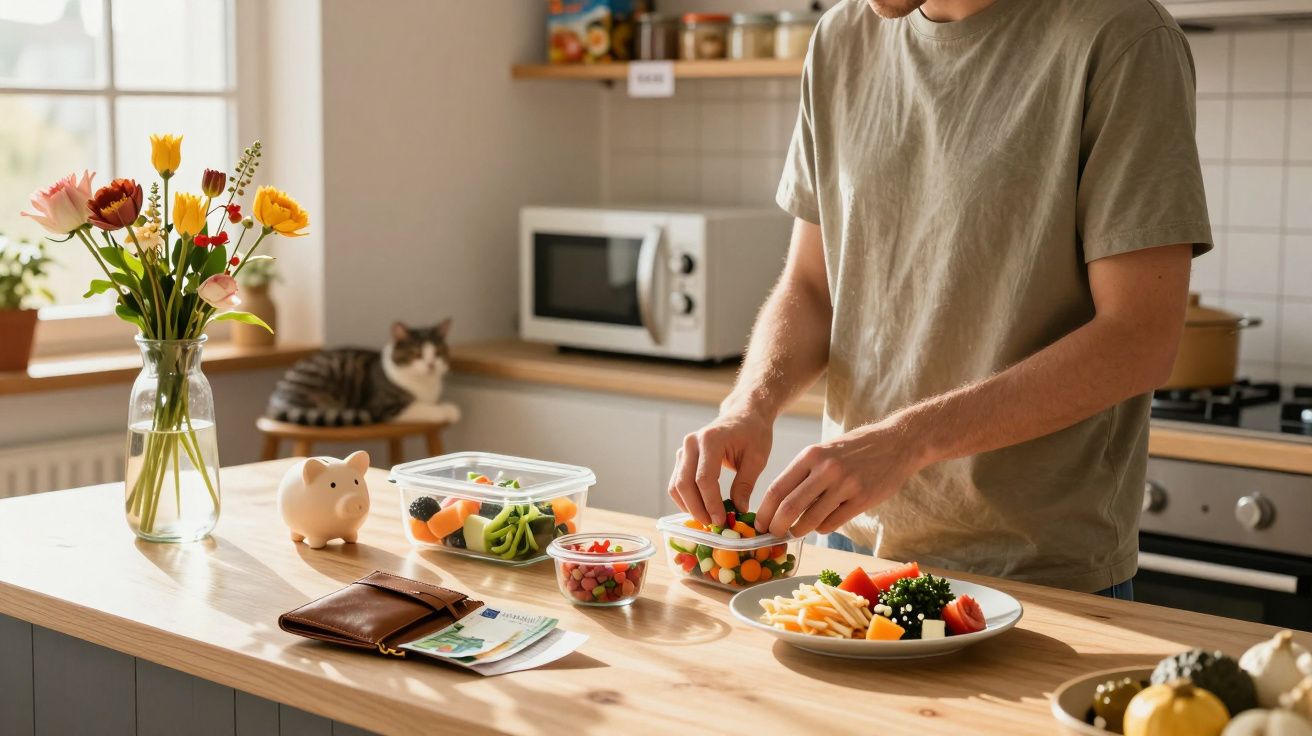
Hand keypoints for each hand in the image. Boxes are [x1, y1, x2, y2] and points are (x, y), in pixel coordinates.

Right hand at [668, 408, 772, 525]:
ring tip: (708, 520)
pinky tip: (701, 510)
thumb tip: (738, 511)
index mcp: (711, 440)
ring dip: (689, 507)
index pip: (704, 478)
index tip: (722, 521)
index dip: (711, 503)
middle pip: (684, 484)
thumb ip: (745, 484)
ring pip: (676, 486)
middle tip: (713, 526)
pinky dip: (686, 500)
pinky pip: (677, 483)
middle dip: (697, 509)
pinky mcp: (682, 458)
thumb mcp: (757, 458)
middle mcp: (691, 443)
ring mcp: (683, 450)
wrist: (744, 415)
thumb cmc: (753, 433)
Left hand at [754, 417, 927, 537]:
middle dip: (777, 527)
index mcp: (810, 455)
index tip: (760, 524)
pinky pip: (832, 523)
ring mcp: (845, 485)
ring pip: (810, 520)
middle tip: (774, 535)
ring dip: (799, 531)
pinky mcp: (862, 499)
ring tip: (798, 531)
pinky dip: (821, 528)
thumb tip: (779, 506)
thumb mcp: (824, 451)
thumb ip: (803, 474)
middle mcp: (825, 470)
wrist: (897, 442)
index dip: (764, 511)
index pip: (776, 489)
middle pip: (789, 508)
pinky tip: (822, 524)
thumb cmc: (855, 449)